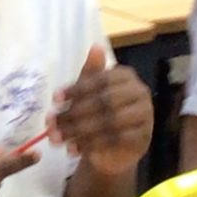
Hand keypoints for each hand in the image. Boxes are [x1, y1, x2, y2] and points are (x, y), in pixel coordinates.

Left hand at [50, 49, 152, 174]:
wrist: (114, 149)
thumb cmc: (100, 114)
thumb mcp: (90, 93)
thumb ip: (90, 74)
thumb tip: (95, 46)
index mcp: (126, 76)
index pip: (100, 80)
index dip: (76, 89)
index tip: (54, 99)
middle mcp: (139, 92)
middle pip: (104, 102)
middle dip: (74, 114)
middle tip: (51, 124)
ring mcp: (144, 115)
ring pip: (109, 122)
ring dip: (79, 132)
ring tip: (58, 139)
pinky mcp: (143, 137)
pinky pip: (116, 140)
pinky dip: (92, 145)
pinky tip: (75, 149)